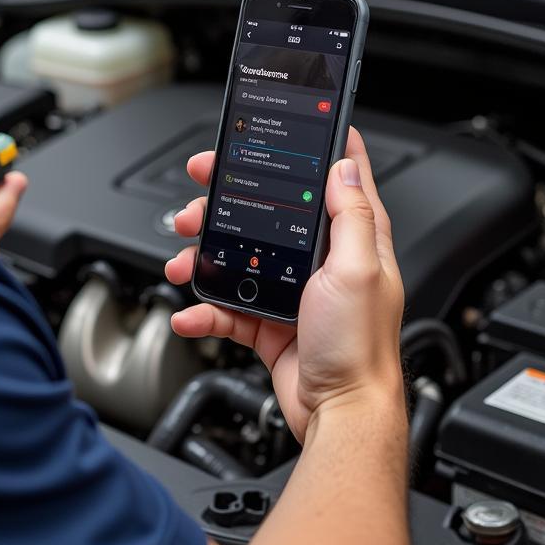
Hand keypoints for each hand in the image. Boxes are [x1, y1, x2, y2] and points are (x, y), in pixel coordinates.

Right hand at [165, 127, 403, 442]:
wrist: (340, 414)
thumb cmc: (361, 348)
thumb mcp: (358, 270)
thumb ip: (350, 217)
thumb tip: (345, 166)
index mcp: (349, 241)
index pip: (336, 180)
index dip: (312, 151)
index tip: (283, 131)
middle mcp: (319, 261)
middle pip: (267, 212)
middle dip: (229, 197)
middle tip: (201, 186)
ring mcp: (290, 290)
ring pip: (237, 255)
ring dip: (204, 253)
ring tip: (183, 256)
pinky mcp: (267, 322)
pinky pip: (225, 307)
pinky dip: (202, 308)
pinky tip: (188, 311)